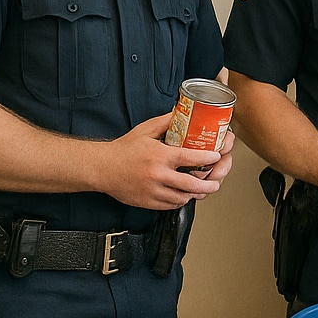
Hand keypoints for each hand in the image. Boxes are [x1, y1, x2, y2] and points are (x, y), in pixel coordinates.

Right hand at [96, 112, 229, 210]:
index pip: (192, 158)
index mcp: (160, 156)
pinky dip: (179, 201)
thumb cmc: (123, 149)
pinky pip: (169, 206)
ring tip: (200, 190)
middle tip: (214, 183)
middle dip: (208, 185)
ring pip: (182, 198)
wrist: (101, 168)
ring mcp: (153, 191)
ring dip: (194, 195)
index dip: (208, 159)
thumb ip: (165, 121)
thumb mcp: (145, 130)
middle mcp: (158, 175)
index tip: (216, 157)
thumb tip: (181, 111)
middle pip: (191, 185)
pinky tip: (182, 195)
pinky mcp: (147, 202)